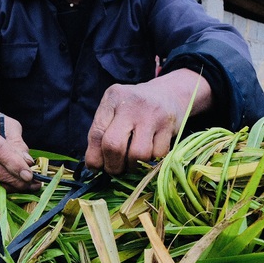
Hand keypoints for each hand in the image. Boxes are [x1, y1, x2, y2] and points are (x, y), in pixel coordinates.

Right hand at [0, 106, 35, 190]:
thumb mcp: (5, 122)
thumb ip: (17, 142)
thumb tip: (27, 163)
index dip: (14, 163)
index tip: (29, 175)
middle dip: (15, 179)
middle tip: (33, 183)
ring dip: (10, 187)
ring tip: (26, 186)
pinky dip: (0, 188)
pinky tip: (13, 186)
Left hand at [85, 70, 212, 173]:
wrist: (169, 92)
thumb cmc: (134, 107)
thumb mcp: (115, 110)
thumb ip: (102, 132)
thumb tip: (95, 166)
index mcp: (112, 99)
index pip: (96, 134)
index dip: (94, 157)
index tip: (96, 168)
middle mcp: (131, 104)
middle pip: (114, 145)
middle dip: (112, 166)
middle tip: (115, 170)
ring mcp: (151, 114)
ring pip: (137, 155)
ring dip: (133, 167)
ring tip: (132, 162)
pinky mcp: (168, 124)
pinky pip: (158, 155)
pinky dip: (152, 161)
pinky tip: (150, 152)